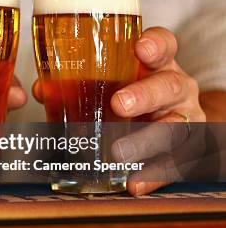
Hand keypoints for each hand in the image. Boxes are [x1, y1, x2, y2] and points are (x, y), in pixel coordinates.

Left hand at [31, 27, 206, 195]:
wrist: (169, 120)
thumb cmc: (130, 93)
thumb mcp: (109, 83)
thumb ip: (75, 83)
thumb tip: (41, 89)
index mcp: (157, 65)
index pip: (164, 46)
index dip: (155, 44)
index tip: (140, 47)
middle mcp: (176, 89)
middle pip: (169, 86)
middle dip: (145, 94)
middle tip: (119, 104)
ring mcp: (184, 119)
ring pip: (176, 126)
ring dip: (146, 140)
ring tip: (119, 151)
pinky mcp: (185, 150)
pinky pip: (174, 165)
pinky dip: (153, 174)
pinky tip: (133, 182)